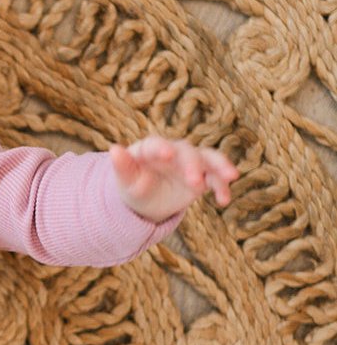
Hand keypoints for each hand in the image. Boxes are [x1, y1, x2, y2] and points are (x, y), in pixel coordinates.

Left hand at [110, 136, 238, 222]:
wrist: (147, 199)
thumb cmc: (133, 185)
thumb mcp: (126, 181)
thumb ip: (122, 166)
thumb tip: (114, 149)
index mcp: (151, 149)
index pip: (156, 144)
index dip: (161, 148)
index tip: (167, 154)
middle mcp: (174, 151)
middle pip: (187, 152)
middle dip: (192, 165)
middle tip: (193, 181)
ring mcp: (191, 162)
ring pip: (209, 159)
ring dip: (220, 166)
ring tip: (230, 177)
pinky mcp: (203, 176)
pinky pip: (215, 178)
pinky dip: (222, 187)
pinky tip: (224, 200)